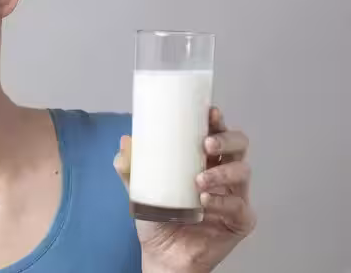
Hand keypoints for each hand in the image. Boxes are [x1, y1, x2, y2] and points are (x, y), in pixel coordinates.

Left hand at [114, 107, 255, 272]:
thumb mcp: (138, 189)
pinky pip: (239, 206)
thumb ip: (130, 167)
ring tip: (199, 180)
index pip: (217, 132)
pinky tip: (205, 203)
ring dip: (221, 172)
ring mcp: (234, 195)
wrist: (162, 255)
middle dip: (226, 140)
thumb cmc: (156, 218)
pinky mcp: (241, 220)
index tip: (210, 112)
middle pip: (239, 145)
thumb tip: (125, 141)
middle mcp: (224, 173)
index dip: (217, 120)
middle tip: (207, 144)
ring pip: (243, 171)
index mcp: (204, 159)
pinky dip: (222, 201)